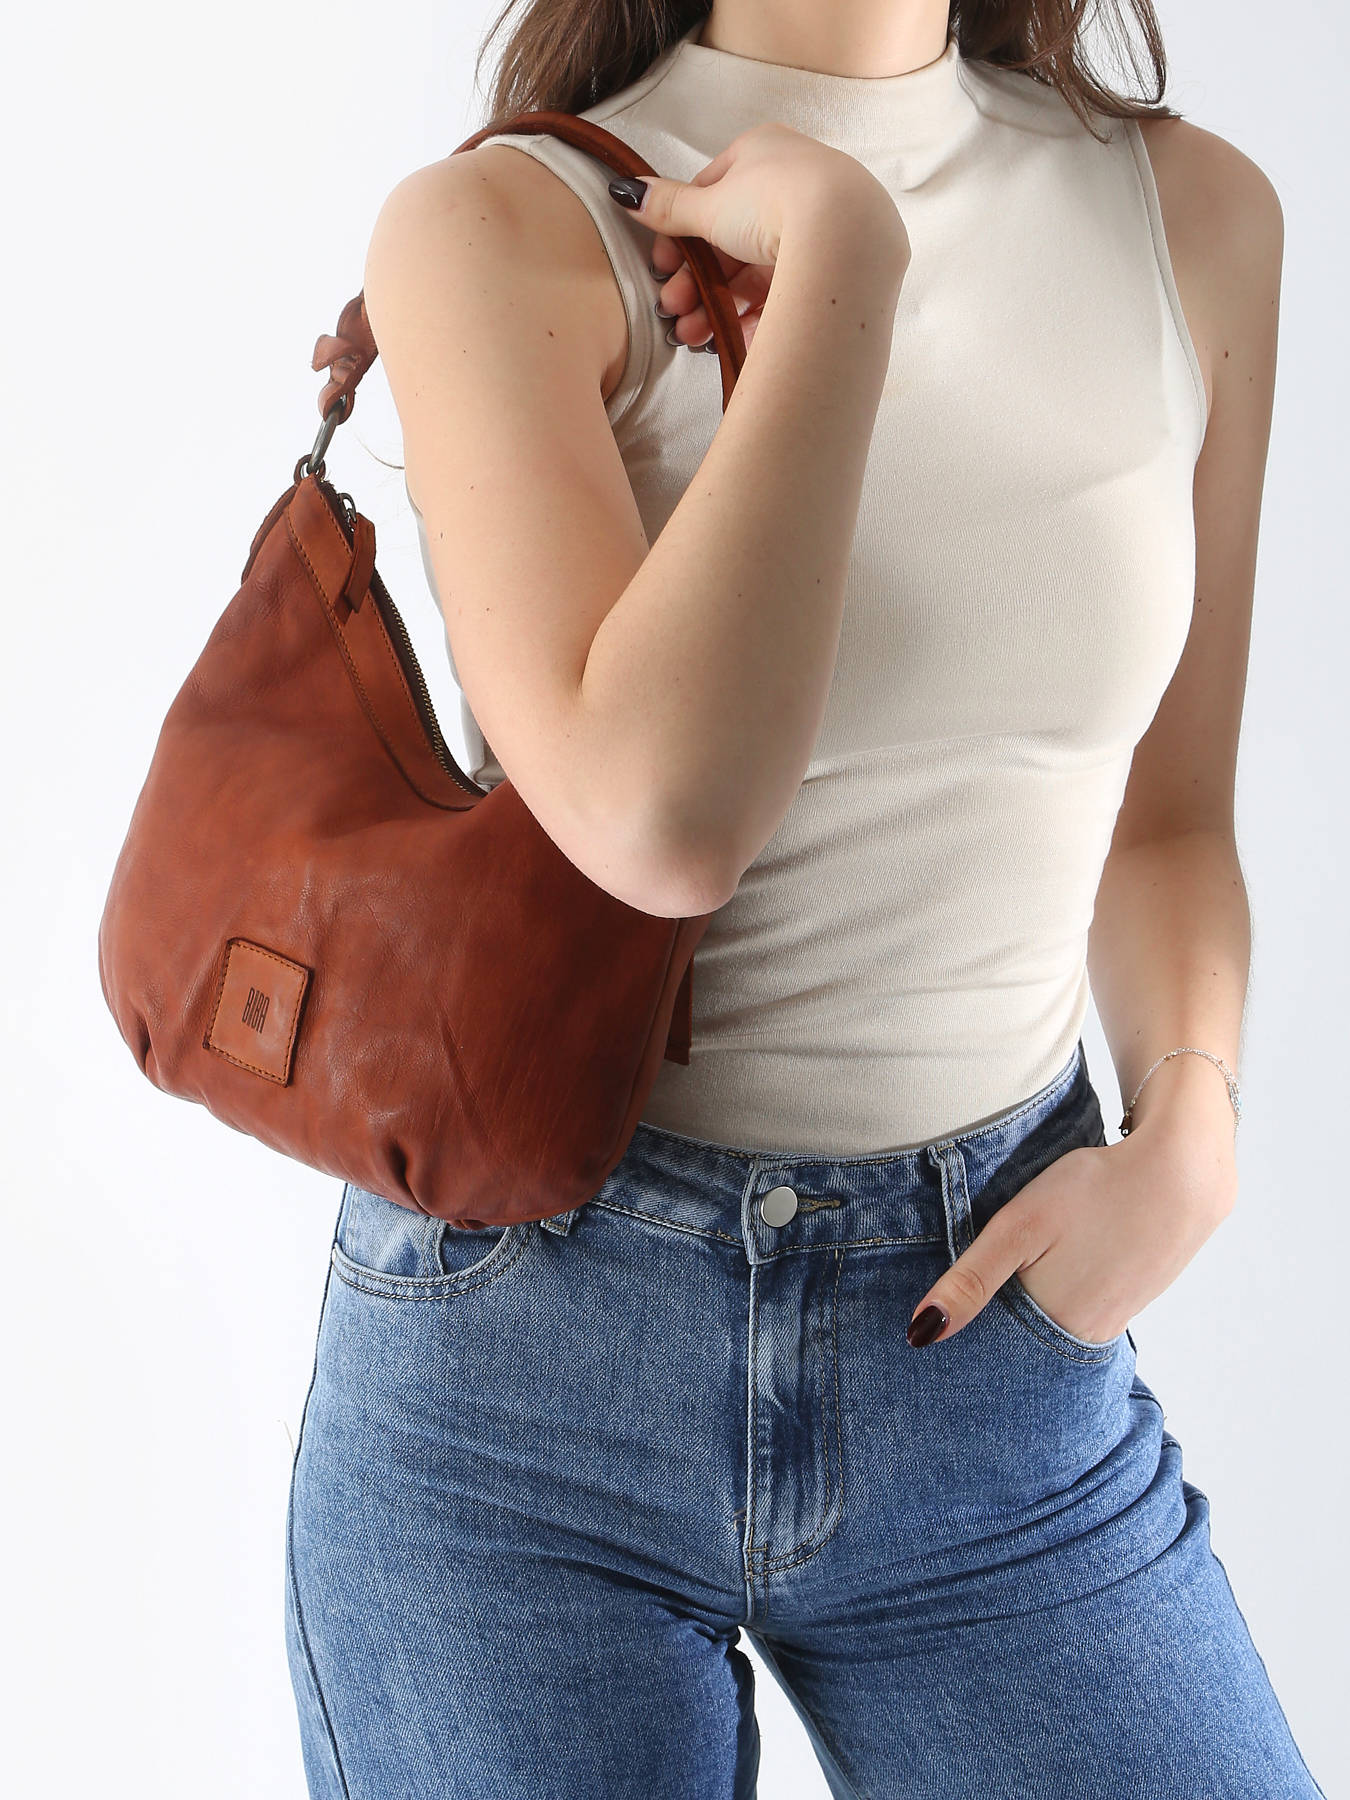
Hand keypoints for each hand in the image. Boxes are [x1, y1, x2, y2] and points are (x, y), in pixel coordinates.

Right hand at [609, 121, 908, 351]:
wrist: (845, 235)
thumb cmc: (776, 202)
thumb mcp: (710, 205)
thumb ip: (668, 206)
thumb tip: (626, 192)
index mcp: (763, 153)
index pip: (710, 196)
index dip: (681, 237)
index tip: (663, 269)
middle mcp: (792, 185)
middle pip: (730, 242)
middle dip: (694, 283)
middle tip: (672, 310)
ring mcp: (814, 228)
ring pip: (752, 273)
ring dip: (714, 306)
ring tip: (692, 336)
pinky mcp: (830, 267)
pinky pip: (782, 294)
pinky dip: (752, 318)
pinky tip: (730, 339)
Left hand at [906, 1130, 1237, 1347]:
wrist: (1183, 1171)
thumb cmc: (1094, 1190)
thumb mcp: (1019, 1226)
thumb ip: (970, 1281)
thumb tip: (920, 1335)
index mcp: (1055, 1325)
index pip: (993, 1352)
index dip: (964, 1337)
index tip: (939, 1330)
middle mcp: (1086, 1335)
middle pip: (1023, 1345)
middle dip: (993, 1329)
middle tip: (974, 1297)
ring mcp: (1114, 1320)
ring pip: (1052, 1327)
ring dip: (1026, 1311)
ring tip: (1010, 1282)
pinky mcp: (1130, 1300)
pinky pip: (1080, 1312)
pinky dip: (1058, 1298)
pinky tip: (1052, 1269)